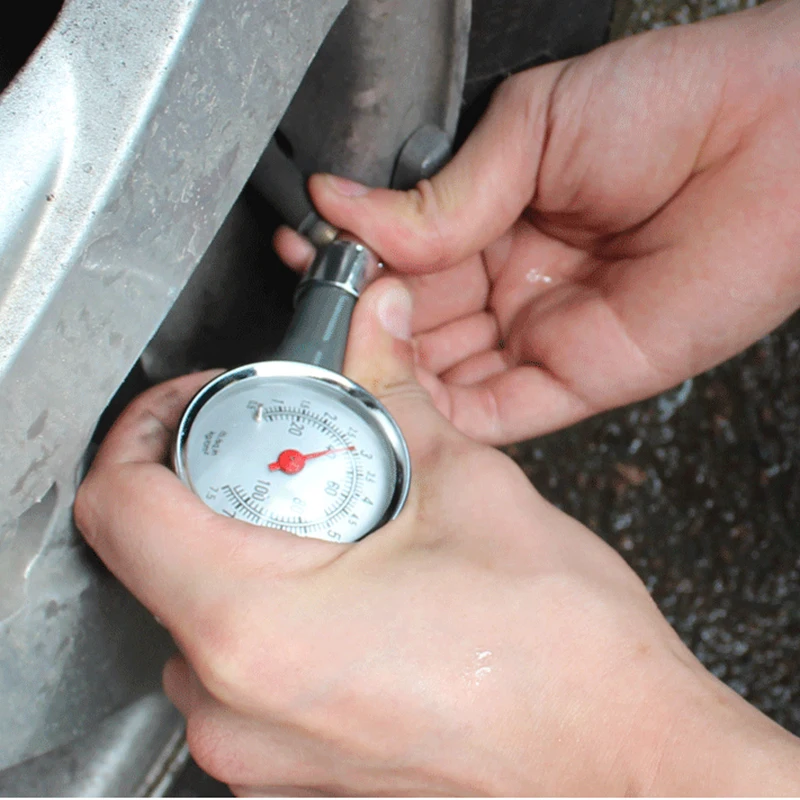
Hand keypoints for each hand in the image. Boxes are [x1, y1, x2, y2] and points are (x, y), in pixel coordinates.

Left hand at [75, 279, 799, 794]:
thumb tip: (373, 325)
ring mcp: (257, 756)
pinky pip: (240, 678)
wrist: (623, 762)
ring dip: (245, 552)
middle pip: (156, 558)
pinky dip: (271, 619)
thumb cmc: (563, 658)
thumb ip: (392, 389)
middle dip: (211, 484)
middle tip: (283, 448)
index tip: (194, 404)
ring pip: (197, 620)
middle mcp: (236, 705)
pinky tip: (351, 596)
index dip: (145, 429)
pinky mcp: (291, 776)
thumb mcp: (465, 487)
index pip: (119, 504)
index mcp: (257, 624)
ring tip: (332, 524)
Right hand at [278, 0, 799, 445]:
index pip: (401, 257)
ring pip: (444, 374)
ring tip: (349, 354)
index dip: (353, 264)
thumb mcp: (533, 126)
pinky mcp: (575, 379)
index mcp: (493, 216)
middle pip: (413, 323)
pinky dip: (443, 414)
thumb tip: (344, 204)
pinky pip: (494, 413)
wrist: (778, 139)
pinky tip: (401, 397)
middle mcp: (509, 281)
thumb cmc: (673, 106)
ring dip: (394, 371)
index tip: (311, 259)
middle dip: (364, 323)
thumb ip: (441, 192)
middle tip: (323, 314)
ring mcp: (539, 335)